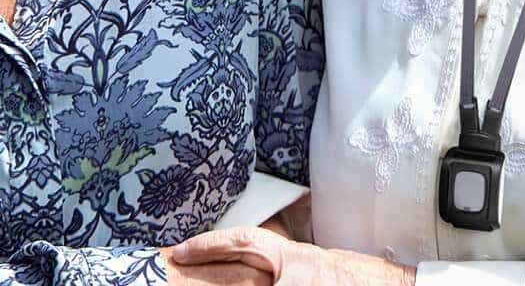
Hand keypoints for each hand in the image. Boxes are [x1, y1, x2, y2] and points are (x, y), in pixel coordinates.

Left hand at [171, 227, 417, 285]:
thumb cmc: (350, 278)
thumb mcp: (310, 258)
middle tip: (173, 272)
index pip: (241, 242)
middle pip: (232, 278)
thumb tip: (247, 256)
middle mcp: (286, 278)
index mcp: (290, 257)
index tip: (182, 250)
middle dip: (201, 277)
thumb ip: (279, 258)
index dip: (209, 245)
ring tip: (190, 282)